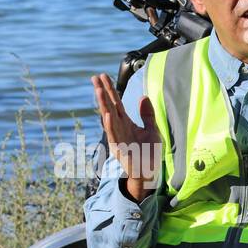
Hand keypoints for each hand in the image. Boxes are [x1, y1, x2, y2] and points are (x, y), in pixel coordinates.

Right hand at [92, 73, 161, 201]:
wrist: (148, 172)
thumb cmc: (149, 152)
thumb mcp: (152, 130)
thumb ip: (147, 115)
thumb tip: (143, 97)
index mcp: (125, 122)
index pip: (116, 102)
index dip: (110, 89)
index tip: (102, 75)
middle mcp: (119, 127)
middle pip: (109, 106)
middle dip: (102, 92)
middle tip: (95, 77)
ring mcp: (117, 137)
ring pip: (108, 117)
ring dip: (103, 104)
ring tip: (98, 90)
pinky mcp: (119, 148)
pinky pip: (113, 135)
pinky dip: (109, 125)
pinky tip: (107, 115)